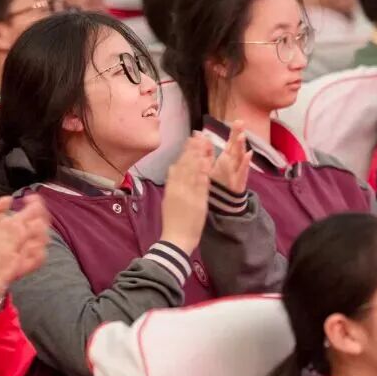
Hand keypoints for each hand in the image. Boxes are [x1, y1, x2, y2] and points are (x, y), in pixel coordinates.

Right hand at [0, 196, 49, 323]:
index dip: (2, 205)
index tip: (10, 199)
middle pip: (16, 222)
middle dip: (29, 211)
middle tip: (35, 204)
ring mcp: (5, 259)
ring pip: (28, 236)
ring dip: (38, 226)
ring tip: (42, 221)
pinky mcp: (13, 275)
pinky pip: (32, 260)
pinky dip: (40, 251)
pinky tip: (44, 245)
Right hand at [161, 134, 213, 254]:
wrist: (175, 240)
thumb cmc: (172, 221)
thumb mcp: (168, 200)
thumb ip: (172, 184)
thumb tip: (172, 168)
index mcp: (172, 188)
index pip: (178, 166)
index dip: (185, 152)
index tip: (190, 140)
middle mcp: (179, 189)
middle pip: (186, 166)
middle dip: (192, 150)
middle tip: (198, 135)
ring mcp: (189, 195)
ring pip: (194, 172)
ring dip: (199, 157)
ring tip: (204, 143)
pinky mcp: (198, 203)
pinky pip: (202, 185)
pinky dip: (204, 173)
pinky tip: (208, 163)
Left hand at [209, 121, 251, 194]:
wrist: (226, 201)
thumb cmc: (220, 181)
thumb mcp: (212, 165)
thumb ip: (208, 150)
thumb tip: (200, 135)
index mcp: (228, 158)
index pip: (232, 142)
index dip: (234, 132)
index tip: (238, 121)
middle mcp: (235, 162)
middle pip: (237, 146)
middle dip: (239, 135)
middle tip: (241, 123)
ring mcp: (238, 171)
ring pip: (240, 157)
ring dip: (241, 146)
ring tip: (242, 136)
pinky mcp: (239, 181)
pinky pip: (242, 171)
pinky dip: (245, 163)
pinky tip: (248, 154)